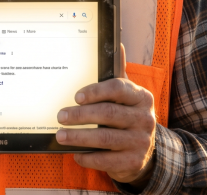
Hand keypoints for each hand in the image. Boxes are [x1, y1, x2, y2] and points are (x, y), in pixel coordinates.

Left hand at [55, 47, 156, 184]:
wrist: (144, 150)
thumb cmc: (127, 115)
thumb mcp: (126, 95)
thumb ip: (118, 73)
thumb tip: (117, 45)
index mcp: (141, 97)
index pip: (118, 89)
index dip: (96, 91)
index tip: (76, 96)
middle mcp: (145, 119)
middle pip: (108, 114)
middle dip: (80, 115)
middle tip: (61, 116)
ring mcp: (141, 141)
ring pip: (105, 138)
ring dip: (79, 137)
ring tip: (61, 135)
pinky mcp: (134, 161)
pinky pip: (106, 160)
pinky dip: (88, 156)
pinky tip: (76, 153)